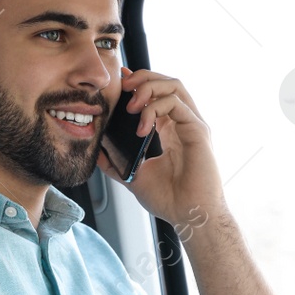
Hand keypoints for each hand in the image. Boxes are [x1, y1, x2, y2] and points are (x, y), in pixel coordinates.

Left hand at [97, 66, 226, 226]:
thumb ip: (116, 163)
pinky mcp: (198, 130)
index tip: (120, 80)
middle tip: (123, 86)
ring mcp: (192, 125)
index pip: (158, 95)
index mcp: (171, 131)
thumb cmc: (170, 200)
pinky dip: (154, 109)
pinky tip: (141, 127)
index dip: (140, 82)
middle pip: (167, 83)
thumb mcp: (134, 177)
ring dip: (148, 88)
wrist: (188, 216)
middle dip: (143, 78)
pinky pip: (176, 104)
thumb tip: (97, 153)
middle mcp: (184, 123)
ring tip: (131, 104)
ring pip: (174, 86)